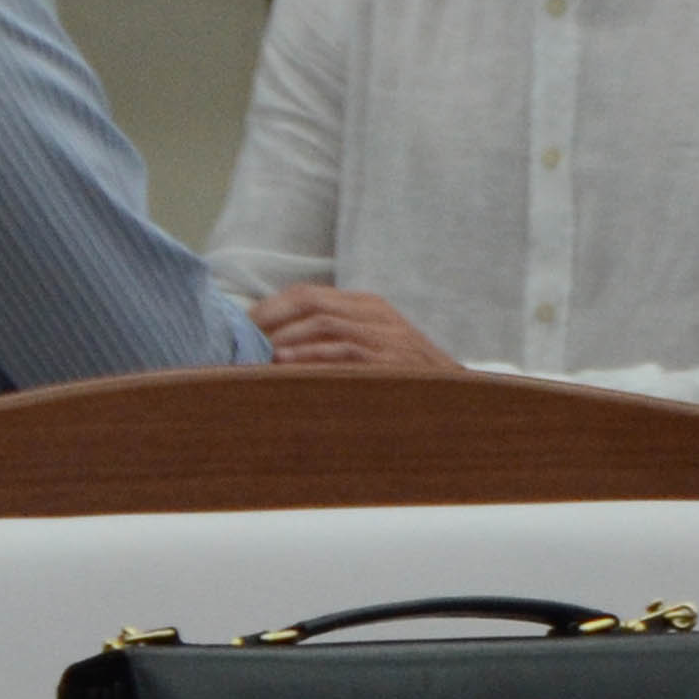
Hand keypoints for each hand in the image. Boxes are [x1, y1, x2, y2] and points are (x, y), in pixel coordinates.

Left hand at [250, 285, 463, 370]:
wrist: (459, 404)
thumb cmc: (403, 385)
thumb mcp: (370, 353)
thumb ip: (332, 344)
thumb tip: (273, 351)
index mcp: (368, 307)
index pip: (307, 294)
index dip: (269, 309)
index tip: (238, 331)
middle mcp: (377, 314)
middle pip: (310, 301)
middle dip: (268, 320)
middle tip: (239, 342)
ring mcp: (387, 336)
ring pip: (323, 323)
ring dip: (284, 340)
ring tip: (255, 357)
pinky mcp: (392, 361)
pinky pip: (344, 351)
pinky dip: (310, 358)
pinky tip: (285, 366)